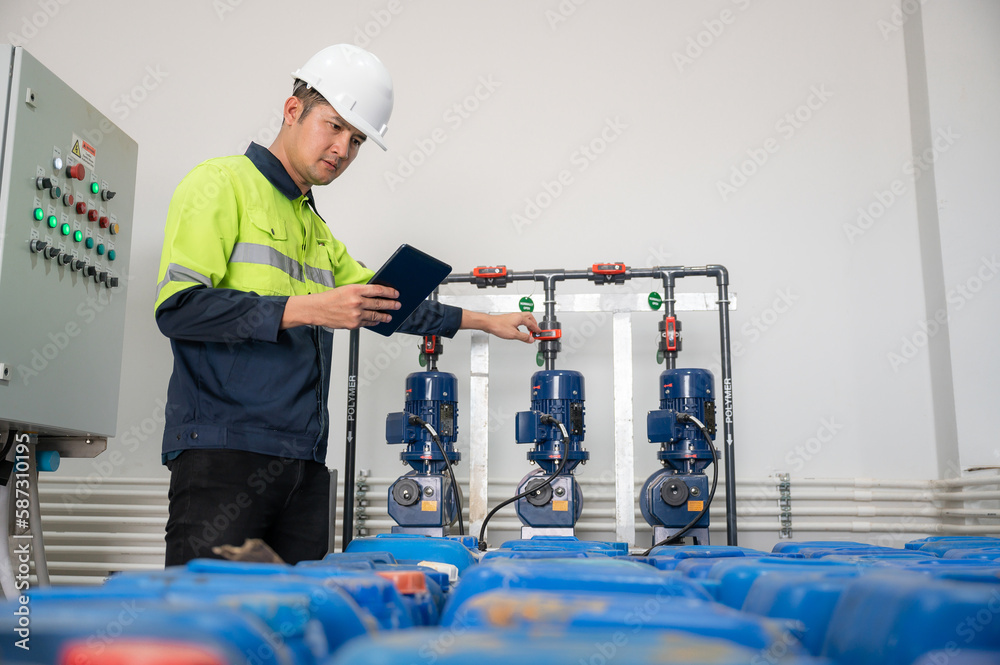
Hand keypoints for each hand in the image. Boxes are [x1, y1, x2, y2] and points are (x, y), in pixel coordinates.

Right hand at [281, 284, 399, 329]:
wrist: (317, 309)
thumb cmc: (329, 298)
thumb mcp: (346, 289)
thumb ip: (360, 292)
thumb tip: (374, 294)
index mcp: (355, 290)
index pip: (377, 290)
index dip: (389, 292)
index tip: (395, 293)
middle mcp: (356, 302)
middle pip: (379, 303)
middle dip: (391, 304)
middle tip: (397, 305)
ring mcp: (356, 314)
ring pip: (375, 315)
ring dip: (385, 316)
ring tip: (390, 316)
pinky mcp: (353, 324)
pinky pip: (368, 323)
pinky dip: (374, 322)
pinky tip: (378, 321)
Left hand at [479, 311, 542, 342]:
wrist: (489, 323)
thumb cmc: (498, 326)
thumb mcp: (513, 334)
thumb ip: (523, 337)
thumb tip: (531, 339)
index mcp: (520, 318)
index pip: (531, 323)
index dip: (536, 328)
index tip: (539, 332)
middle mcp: (517, 316)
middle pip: (529, 317)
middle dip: (534, 323)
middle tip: (535, 329)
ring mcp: (512, 317)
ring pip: (524, 318)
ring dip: (528, 323)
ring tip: (529, 330)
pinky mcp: (508, 319)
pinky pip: (518, 321)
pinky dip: (522, 325)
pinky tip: (519, 331)